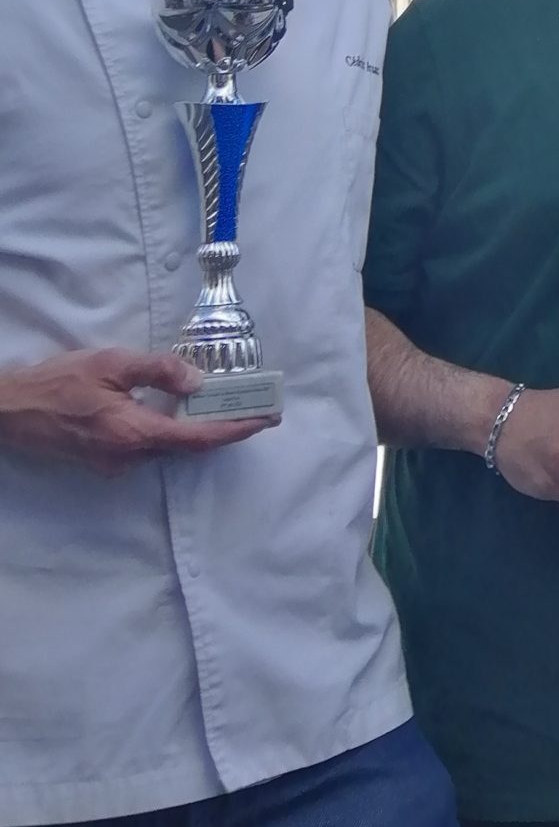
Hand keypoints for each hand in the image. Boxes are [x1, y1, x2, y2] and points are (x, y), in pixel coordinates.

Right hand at [0, 350, 270, 473]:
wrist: (11, 410)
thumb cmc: (59, 383)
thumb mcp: (111, 363)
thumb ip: (159, 370)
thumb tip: (198, 382)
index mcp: (135, 434)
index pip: (198, 439)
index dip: (235, 431)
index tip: (265, 421)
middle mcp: (129, 458)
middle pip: (188, 448)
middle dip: (223, 430)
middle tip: (254, 410)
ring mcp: (114, 464)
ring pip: (168, 449)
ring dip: (197, 432)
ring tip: (226, 407)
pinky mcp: (103, 461)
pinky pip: (148, 448)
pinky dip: (171, 433)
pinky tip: (180, 413)